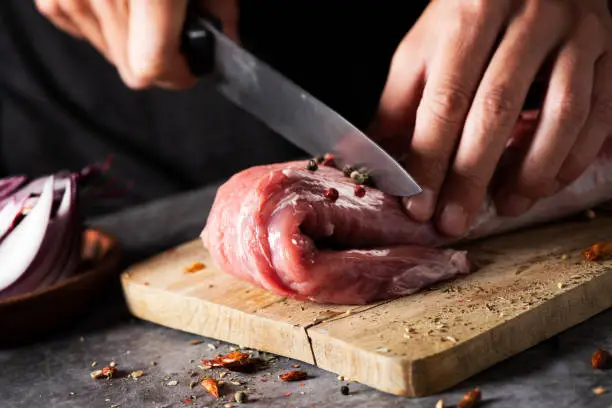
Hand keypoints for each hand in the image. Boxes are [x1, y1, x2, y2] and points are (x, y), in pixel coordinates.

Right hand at [35, 0, 238, 89]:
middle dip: (161, 59)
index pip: (152, 67)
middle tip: (176, 29)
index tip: (192, 68)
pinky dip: (103, 20)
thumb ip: (220, 7)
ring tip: (147, 4)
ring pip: (108, 50)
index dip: (178, 75)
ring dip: (132, 41)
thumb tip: (221, 38)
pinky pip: (79, 24)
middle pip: (130, 66)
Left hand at [370, 0, 611, 236]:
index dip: (430, 160)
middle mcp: (526, 17)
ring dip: (532, 172)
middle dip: (472, 176)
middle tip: (454, 222)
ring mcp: (575, 31)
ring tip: (506, 207)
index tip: (419, 206)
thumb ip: (400, 103)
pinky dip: (574, 156)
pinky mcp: (607, 49)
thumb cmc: (468, 15)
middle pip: (497, 110)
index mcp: (469, 16)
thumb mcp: (424, 49)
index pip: (446, 100)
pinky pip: (601, 111)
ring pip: (561, 113)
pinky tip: (547, 183)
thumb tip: (373, 161)